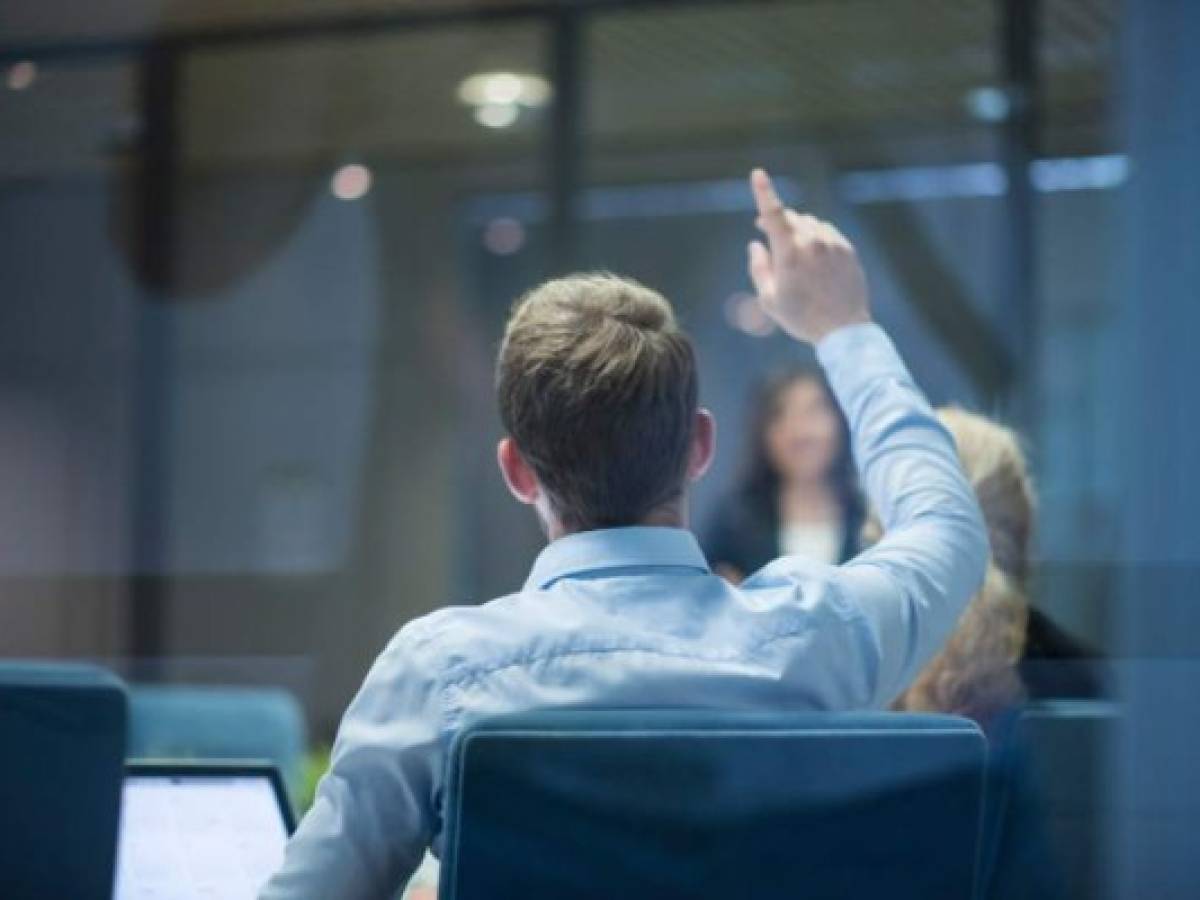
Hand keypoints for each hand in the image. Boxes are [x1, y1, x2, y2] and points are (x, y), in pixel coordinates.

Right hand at [747, 168, 871, 343]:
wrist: (843, 329)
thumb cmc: (801, 318)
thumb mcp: (769, 299)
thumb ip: (758, 267)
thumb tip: (756, 244)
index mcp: (789, 252)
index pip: (774, 214)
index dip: (764, 192)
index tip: (758, 173)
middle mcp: (813, 241)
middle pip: (791, 218)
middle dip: (777, 223)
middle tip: (766, 234)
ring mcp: (833, 243)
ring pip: (810, 224)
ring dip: (798, 231)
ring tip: (794, 255)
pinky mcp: (847, 249)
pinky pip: (827, 233)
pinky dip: (817, 239)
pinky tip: (814, 260)